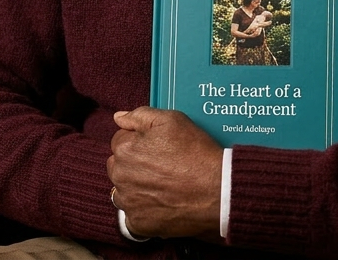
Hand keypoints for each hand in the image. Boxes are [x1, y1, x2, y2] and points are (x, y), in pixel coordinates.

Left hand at [107, 107, 222, 239]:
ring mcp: (128, 202)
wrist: (218, 191)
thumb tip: (119, 118)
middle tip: (161, 167)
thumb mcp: (171, 120)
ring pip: (123, 191)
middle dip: (134, 165)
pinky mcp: (139, 224)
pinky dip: (143, 211)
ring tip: (161, 187)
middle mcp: (120, 176)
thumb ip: (140, 115)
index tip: (157, 148)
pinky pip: (132, 216)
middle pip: (119, 166)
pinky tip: (161, 204)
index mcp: (124, 149)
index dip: (140, 142)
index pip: (120, 141)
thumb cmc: (196, 153)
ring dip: (135, 188)